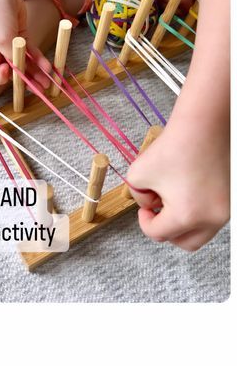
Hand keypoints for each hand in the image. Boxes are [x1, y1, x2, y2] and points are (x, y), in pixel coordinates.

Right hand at [0, 0, 50, 88]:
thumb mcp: (2, 40)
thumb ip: (12, 58)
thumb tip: (20, 73)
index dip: (1, 78)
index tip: (10, 70)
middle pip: (11, 72)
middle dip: (25, 80)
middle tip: (39, 89)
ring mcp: (8, 44)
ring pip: (23, 63)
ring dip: (35, 72)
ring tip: (48, 82)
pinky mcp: (20, 35)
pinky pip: (30, 51)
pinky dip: (38, 59)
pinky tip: (48, 66)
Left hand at [127, 121, 229, 250]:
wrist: (204, 124)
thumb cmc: (175, 145)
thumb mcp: (138, 173)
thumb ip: (137, 196)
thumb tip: (148, 204)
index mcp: (187, 215)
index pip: (158, 234)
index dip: (144, 221)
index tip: (144, 207)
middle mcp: (212, 218)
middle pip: (185, 242)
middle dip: (167, 230)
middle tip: (158, 211)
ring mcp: (226, 209)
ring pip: (202, 231)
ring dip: (185, 221)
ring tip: (174, 196)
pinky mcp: (232, 198)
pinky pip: (213, 216)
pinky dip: (199, 210)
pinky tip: (189, 189)